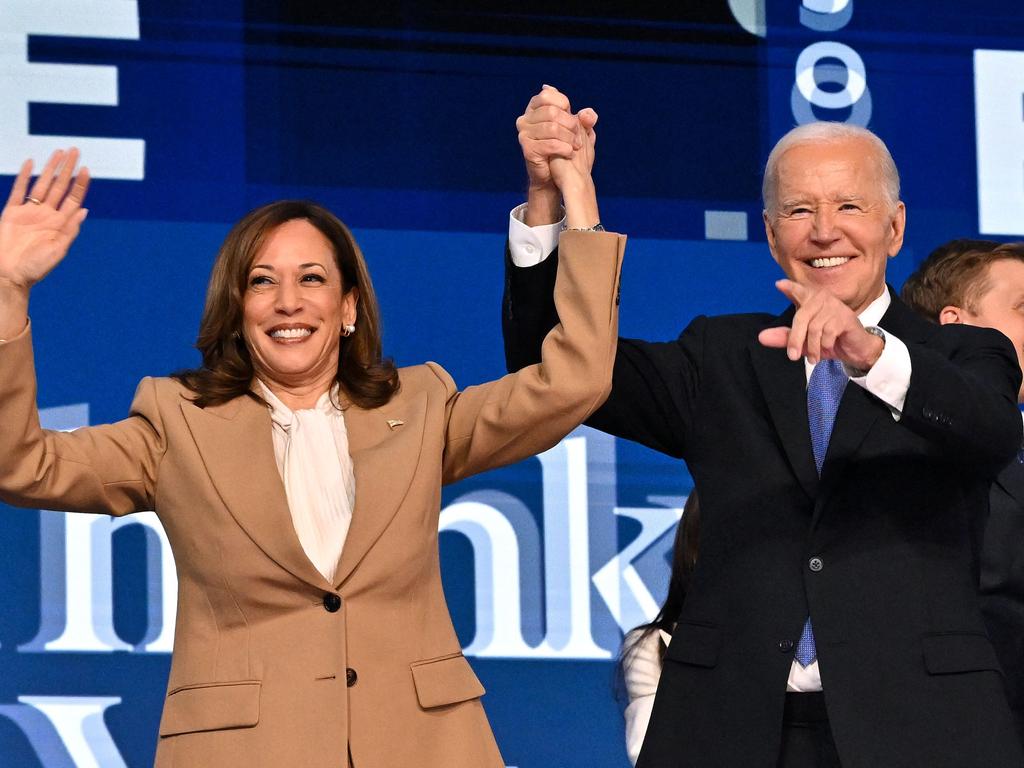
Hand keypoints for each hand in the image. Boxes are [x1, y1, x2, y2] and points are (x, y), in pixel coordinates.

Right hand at [0, 149, 89, 293]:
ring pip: (42, 184)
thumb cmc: (34, 268)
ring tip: (59, 153)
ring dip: (50, 168)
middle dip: (68, 169)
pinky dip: (25, 177)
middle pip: (60, 186)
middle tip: (75, 151)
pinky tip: (31, 164)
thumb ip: (70, 230)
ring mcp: (29, 212)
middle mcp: (47, 215)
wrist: (8, 275)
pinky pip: (19, 190)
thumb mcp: (57, 250)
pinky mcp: (12, 212)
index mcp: (60, 225)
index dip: (80, 184)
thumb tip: (84, 211)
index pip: (73, 199)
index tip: (87, 169)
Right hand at [516, 85, 596, 224]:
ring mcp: (524, 134)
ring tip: (576, 146)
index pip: (547, 95)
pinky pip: (550, 144)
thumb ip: (585, 119)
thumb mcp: (578, 131)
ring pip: (552, 128)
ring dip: (569, 138)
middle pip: (552, 112)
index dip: (564, 104)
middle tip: (578, 137)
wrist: (554, 177)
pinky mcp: (527, 149)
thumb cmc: (564, 149)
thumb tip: (587, 114)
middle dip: (570, 124)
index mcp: (534, 108)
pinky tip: (569, 152)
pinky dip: (564, 148)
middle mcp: (525, 119)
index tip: (573, 117)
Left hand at [758, 279, 883, 368]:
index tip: (779, 285)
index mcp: (810, 301)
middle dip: (795, 339)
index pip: (798, 291)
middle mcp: (822, 299)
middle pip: (801, 317)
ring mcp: (835, 306)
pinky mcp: (845, 317)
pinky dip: (825, 345)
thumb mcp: (803, 342)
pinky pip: (828, 333)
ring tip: (813, 357)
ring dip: (812, 347)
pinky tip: (827, 348)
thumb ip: (784, 338)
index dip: (790, 288)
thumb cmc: (828, 341)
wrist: (855, 350)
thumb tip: (761, 337)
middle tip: (792, 356)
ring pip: (814, 328)